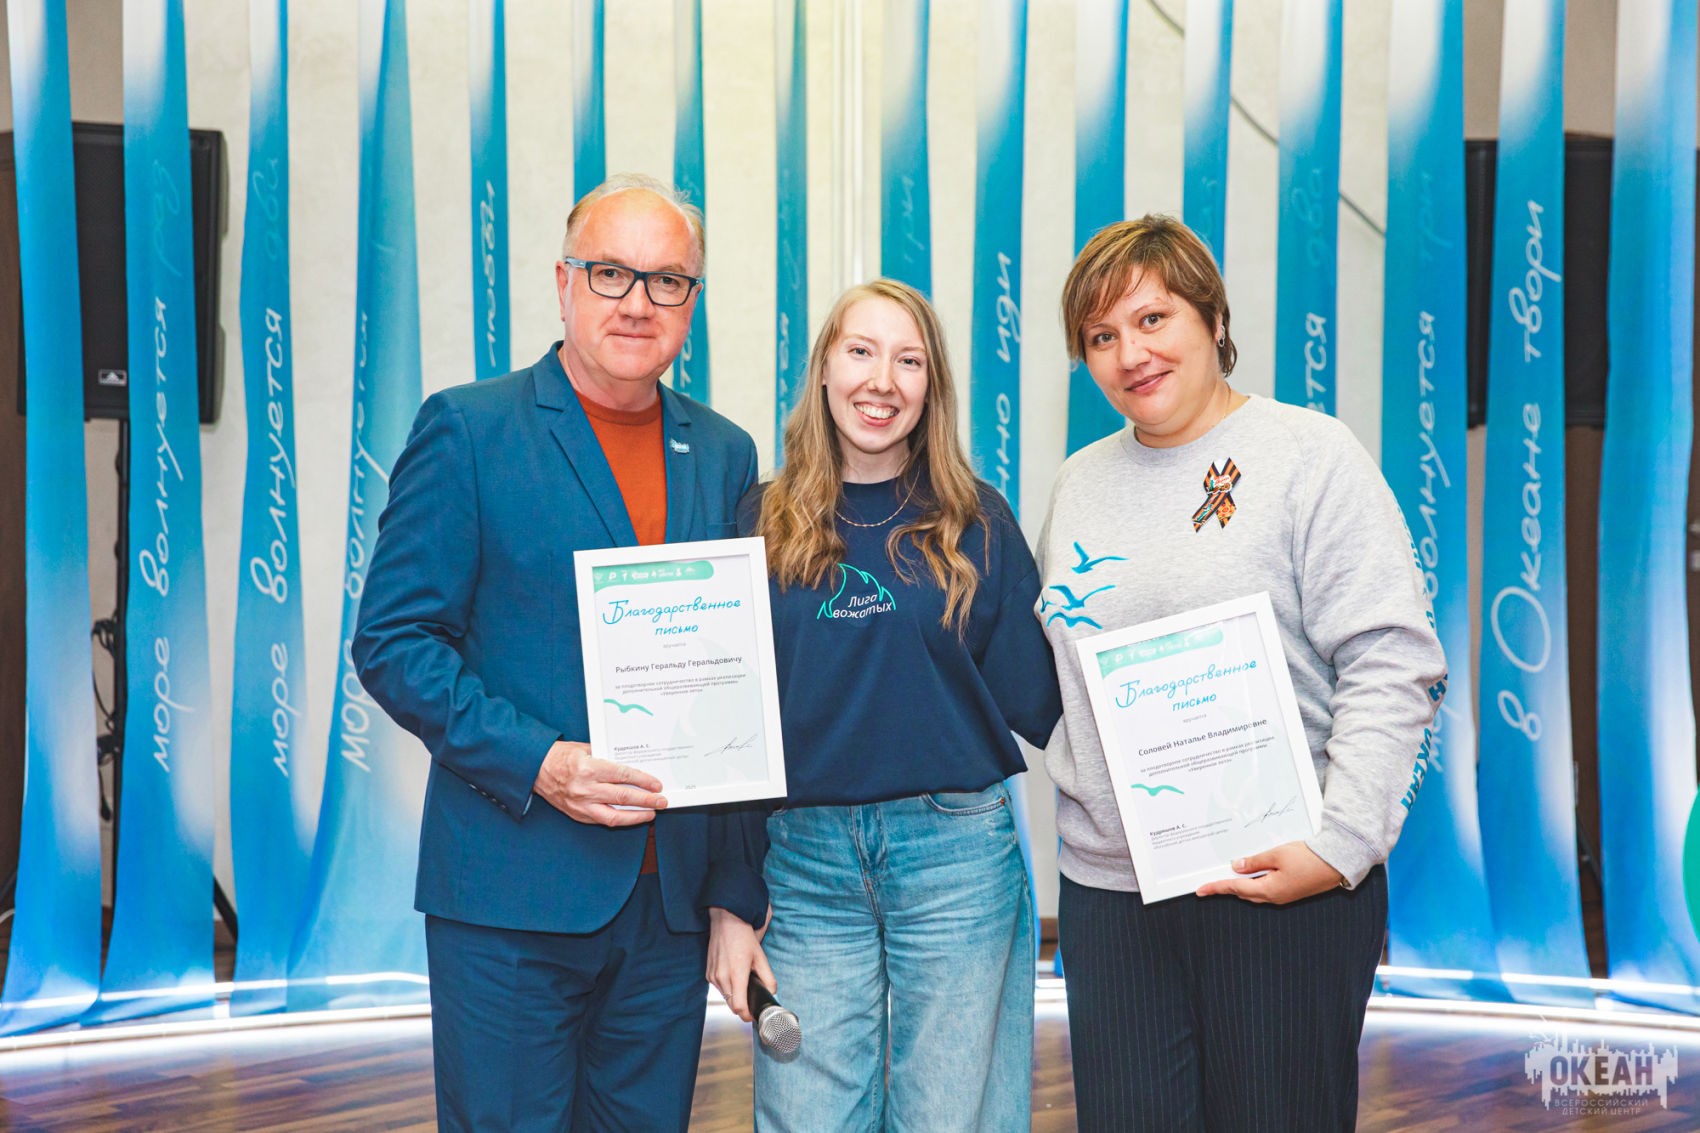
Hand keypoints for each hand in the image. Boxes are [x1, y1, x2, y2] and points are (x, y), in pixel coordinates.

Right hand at [531, 740, 666, 826]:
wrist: (534, 769)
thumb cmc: (559, 756)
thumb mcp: (585, 748)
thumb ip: (606, 756)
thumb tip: (630, 762)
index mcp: (589, 769)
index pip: (623, 776)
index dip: (643, 781)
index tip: (656, 785)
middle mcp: (586, 789)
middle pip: (623, 797)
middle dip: (646, 800)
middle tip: (661, 801)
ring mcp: (581, 805)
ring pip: (614, 816)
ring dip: (635, 817)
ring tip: (650, 814)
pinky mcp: (577, 814)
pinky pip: (602, 820)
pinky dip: (618, 819)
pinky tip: (630, 817)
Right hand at [706, 904, 773, 1022]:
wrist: (726, 922)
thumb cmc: (743, 937)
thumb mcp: (760, 957)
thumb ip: (768, 978)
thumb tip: (772, 993)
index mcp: (736, 975)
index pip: (738, 1007)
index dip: (747, 1015)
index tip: (753, 1015)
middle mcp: (722, 978)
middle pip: (732, 1005)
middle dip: (742, 1006)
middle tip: (752, 1000)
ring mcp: (713, 976)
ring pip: (725, 997)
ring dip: (734, 996)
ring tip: (742, 983)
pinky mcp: (708, 974)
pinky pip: (719, 988)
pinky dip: (727, 987)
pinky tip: (732, 975)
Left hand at [1194, 841, 1346, 904]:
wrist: (1336, 863)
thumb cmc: (1308, 857)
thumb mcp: (1276, 854)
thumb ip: (1255, 861)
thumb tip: (1237, 866)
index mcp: (1269, 889)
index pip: (1235, 888)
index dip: (1216, 888)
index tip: (1200, 890)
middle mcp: (1275, 897)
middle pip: (1243, 892)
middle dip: (1227, 887)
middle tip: (1211, 883)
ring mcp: (1284, 896)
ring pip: (1255, 892)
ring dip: (1241, 885)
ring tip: (1227, 876)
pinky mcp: (1291, 891)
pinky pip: (1266, 889)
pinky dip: (1255, 883)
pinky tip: (1252, 873)